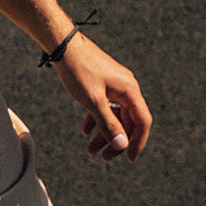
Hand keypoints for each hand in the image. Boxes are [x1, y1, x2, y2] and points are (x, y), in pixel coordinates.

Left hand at [55, 33, 151, 162]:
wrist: (62, 45)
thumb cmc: (78, 70)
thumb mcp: (93, 101)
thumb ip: (108, 124)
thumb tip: (122, 145)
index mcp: (130, 90)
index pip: (142, 122)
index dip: (137, 143)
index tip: (129, 159)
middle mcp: (126, 87)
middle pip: (128, 121)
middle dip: (116, 141)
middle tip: (104, 158)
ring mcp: (115, 85)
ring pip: (114, 115)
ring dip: (103, 133)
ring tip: (90, 151)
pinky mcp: (103, 83)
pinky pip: (105, 106)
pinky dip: (96, 119)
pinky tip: (85, 131)